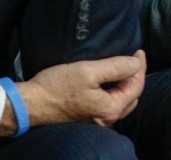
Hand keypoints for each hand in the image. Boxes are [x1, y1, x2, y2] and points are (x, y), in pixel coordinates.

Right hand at [2, 50, 145, 135]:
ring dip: (126, 84)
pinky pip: (110, 103)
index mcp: (111, 109)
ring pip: (121, 101)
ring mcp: (97, 120)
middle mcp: (107, 119)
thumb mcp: (88, 71)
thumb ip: (115, 67)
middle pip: (132, 95)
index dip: (140, 66)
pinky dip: (115, 90)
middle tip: (133, 58)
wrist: (30, 104)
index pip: (136, 86)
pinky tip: (110, 80)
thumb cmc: (58, 86)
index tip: (138, 50)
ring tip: (123, 66)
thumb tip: (136, 63)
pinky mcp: (87, 116)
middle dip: (135, 76)